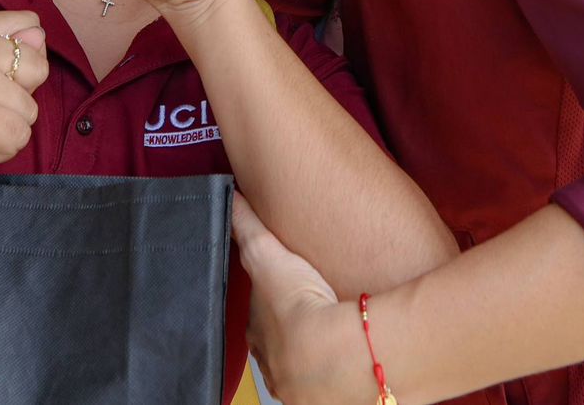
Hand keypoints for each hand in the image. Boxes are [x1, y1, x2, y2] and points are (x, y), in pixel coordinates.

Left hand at [232, 194, 363, 404]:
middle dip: (291, 336)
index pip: (259, 322)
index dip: (271, 309)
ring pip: (306, 370)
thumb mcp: (266, 256)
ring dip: (317, 355)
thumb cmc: (297, 306)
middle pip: (281, 349)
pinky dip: (342, 372)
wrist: (337, 354)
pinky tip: (355, 357)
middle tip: (314, 319)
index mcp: (259, 340)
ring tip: (337, 339)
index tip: (287, 298)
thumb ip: (246, 226)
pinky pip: (335, 385)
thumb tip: (228, 199)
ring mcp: (304, 390)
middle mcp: (277, 370)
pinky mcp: (335, 400)